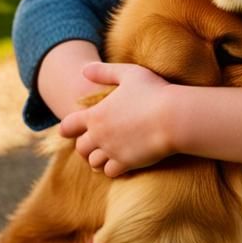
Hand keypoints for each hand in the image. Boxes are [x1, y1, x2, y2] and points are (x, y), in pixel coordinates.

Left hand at [59, 62, 175, 176]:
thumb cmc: (153, 92)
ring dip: (99, 158)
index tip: (71, 129)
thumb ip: (104, 71)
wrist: (173, 117)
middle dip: (86, 145)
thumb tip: (83, 70)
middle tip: (96, 141)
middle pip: (80, 148)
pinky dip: (113, 168)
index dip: (68, 128)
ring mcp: (112, 151)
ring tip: (109, 152)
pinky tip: (123, 160)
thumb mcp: (128, 73)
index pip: (68, 126)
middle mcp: (99, 136)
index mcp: (96, 115)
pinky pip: (110, 172)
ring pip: (93, 163)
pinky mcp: (126, 163)